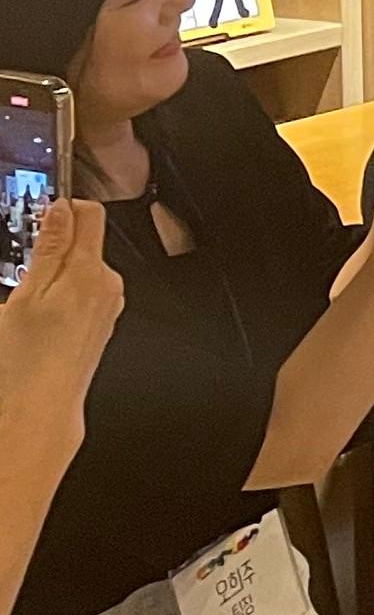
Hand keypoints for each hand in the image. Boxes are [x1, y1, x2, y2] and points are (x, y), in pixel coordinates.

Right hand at [0, 201, 125, 447]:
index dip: (63, 207)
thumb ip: (48, 249)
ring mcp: (108, 305)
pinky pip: (85, 293)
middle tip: (23, 267)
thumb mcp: (26, 296)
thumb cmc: (28, 360)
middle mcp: (108, 284)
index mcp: (89, 271)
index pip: (89, 214)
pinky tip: (42, 319)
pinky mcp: (102, 322)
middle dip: (56, 247)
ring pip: (82, 269)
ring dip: (58, 274)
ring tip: (28, 303)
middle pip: (85, 242)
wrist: (41, 407)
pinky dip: (64, 295)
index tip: (41, 214)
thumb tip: (61, 209)